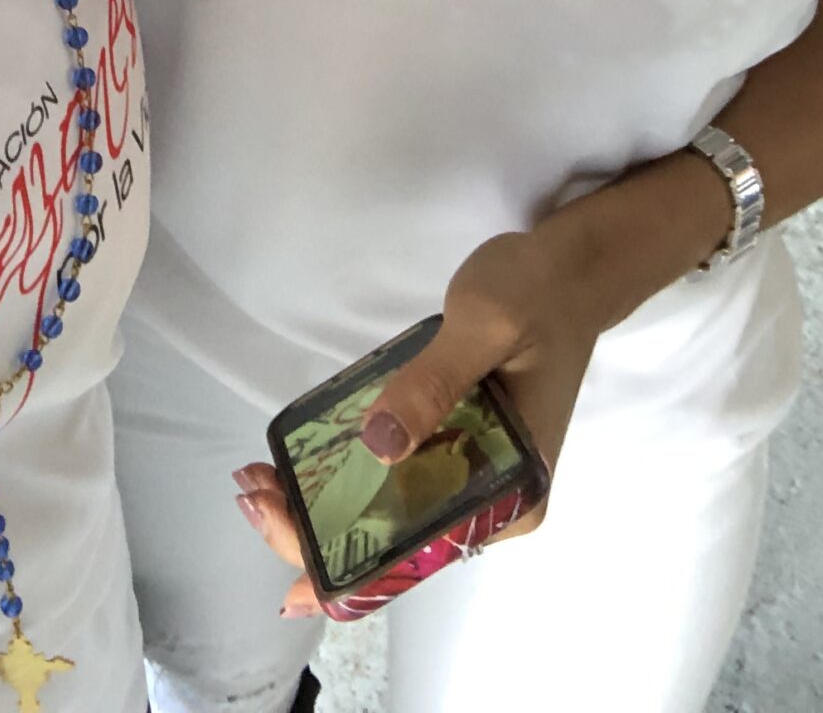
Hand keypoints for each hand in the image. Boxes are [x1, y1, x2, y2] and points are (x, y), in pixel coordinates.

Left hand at [233, 221, 614, 618]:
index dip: (345, 556)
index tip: (282, 527)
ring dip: (325, 509)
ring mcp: (475, 478)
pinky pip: (398, 479)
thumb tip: (378, 447)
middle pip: (396, 544)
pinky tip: (301, 467)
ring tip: (258, 483)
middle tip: (251, 492)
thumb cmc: (536, 291)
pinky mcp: (459, 449)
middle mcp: (493, 505)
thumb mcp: (484, 324)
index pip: (417, 552)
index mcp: (511, 496)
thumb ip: (432, 382)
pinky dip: (349, 479)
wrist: (571, 266)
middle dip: (319, 533)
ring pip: (391, 516)